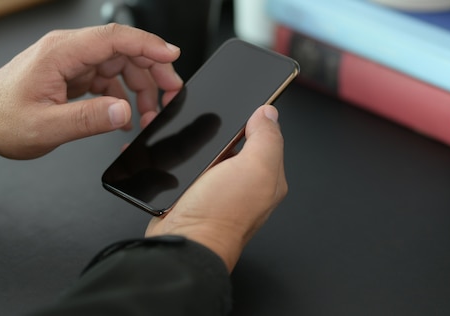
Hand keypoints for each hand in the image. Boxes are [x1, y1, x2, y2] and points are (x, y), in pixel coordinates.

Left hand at [0, 23, 182, 158]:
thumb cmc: (2, 119)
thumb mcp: (46, 127)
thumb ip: (88, 119)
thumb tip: (124, 112)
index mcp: (62, 53)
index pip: (115, 38)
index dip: (148, 45)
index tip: (172, 56)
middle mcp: (69, 51)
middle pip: (125, 50)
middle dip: (153, 71)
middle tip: (171, 94)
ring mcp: (72, 62)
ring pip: (121, 65)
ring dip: (141, 89)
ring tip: (149, 116)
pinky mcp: (74, 74)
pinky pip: (109, 79)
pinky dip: (124, 96)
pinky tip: (127, 117)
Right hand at [145, 105, 287, 271]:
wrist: (183, 243)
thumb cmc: (220, 216)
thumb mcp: (256, 167)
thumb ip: (267, 138)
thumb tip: (268, 113)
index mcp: (269, 176)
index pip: (267, 136)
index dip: (254, 119)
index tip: (238, 110)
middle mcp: (247, 183)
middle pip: (236, 142)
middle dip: (222, 133)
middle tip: (211, 135)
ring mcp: (220, 188)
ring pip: (211, 153)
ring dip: (200, 147)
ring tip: (193, 149)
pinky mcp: (196, 193)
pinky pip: (192, 167)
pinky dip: (184, 161)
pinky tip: (180, 161)